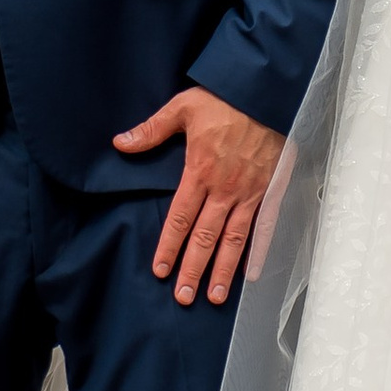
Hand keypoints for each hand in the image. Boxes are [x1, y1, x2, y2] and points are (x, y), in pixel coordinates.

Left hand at [114, 86, 282, 305]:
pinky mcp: (271, 190)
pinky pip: (265, 226)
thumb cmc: (225, 99)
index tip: (160, 271)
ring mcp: (250, 193)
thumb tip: (119, 143)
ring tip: (216, 297)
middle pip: (206, 237)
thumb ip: (152, 129)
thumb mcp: (184, 107)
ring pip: (235, 239)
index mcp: (200, 172)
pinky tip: (252, 274)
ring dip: (224, 270)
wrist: (268, 92)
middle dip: (194, 269)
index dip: (169, 246)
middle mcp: (225, 189)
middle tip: (183, 297)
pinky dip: (259, 251)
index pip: (180, 218)